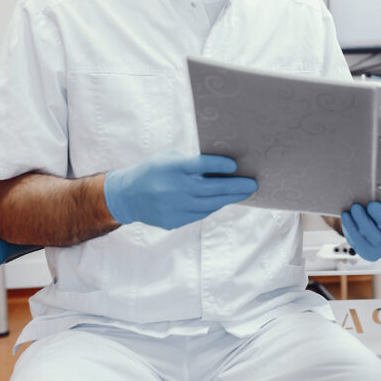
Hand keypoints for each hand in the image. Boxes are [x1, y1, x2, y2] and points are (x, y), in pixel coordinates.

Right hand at [103, 150, 256, 229]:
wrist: (127, 196)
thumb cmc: (154, 170)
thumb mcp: (168, 159)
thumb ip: (191, 162)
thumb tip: (223, 166)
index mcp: (170, 168)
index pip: (200, 165)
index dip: (219, 165)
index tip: (235, 165)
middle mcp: (172, 189)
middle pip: (211, 188)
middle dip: (235, 186)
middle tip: (253, 184)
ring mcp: (173, 207)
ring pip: (209, 204)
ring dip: (229, 198)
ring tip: (244, 193)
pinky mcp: (173, 221)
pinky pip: (200, 214)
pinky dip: (213, 206)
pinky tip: (224, 200)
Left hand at [341, 202, 380, 260]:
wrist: (370, 228)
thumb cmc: (379, 213)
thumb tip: (376, 191)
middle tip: (372, 205)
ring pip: (376, 238)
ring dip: (364, 221)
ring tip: (356, 208)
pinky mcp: (370, 252)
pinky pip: (361, 243)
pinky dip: (352, 228)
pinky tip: (347, 217)